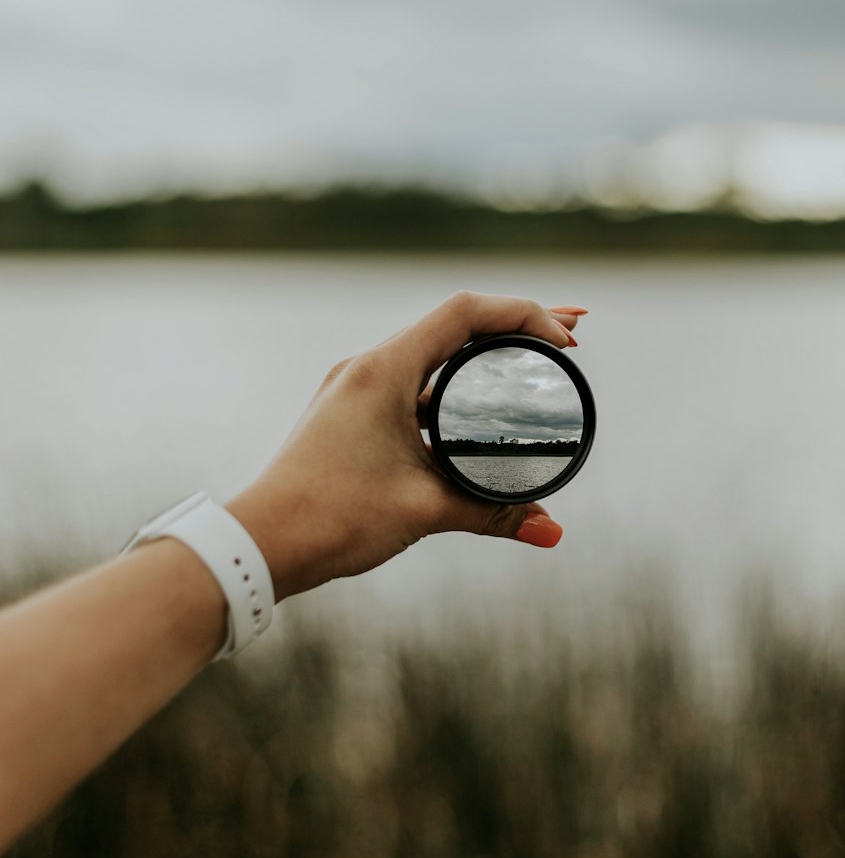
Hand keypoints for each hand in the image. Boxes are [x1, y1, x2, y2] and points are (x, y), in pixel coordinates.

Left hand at [226, 292, 586, 599]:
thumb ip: (493, 514)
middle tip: (570, 336)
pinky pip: (412, 386)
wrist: (260, 543)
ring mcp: (355, 389)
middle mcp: (367, 368)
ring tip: (532, 363)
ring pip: (431, 356)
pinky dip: (451, 389)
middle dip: (515, 327)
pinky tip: (477, 410)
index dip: (524, 315)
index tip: (566, 340)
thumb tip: (551, 530)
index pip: (465, 313)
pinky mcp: (349, 415)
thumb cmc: (330, 518)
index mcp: (384, 370)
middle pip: (454, 325)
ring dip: (481, 356)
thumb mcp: (424, 511)